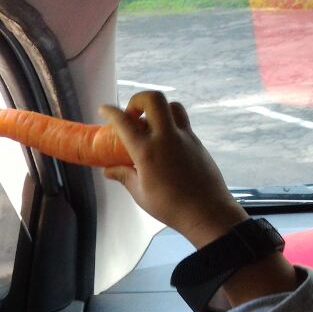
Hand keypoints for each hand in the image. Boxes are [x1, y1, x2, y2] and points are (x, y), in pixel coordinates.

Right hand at [101, 91, 247, 248]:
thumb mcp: (141, 194)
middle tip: (132, 115)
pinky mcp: (197, 142)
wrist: (208, 212)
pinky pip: (183, 123)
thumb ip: (124, 176)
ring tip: (150, 126)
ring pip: (172, 106)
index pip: (124, 122)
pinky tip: (166, 143)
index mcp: (147, 151)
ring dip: (158, 109)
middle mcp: (166, 137)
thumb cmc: (170, 206)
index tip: (104, 109)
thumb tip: (108, 170)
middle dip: (138, 99)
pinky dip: (170, 124)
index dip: (110, 111)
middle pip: (153, 99)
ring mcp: (185, 137)